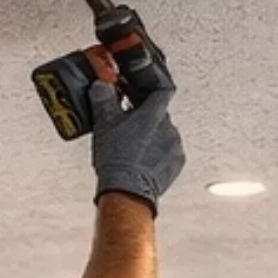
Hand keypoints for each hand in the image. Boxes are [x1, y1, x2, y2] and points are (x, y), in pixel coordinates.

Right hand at [89, 82, 184, 215]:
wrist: (127, 192)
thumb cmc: (118, 161)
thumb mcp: (104, 125)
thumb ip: (104, 100)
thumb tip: (101, 86)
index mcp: (154, 114)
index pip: (162, 88)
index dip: (151, 85)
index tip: (141, 87)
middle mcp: (168, 127)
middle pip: (159, 113)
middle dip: (144, 116)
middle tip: (127, 122)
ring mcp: (174, 146)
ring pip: (163, 133)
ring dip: (150, 136)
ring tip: (131, 145)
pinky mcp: (175, 164)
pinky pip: (167, 152)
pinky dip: (156, 152)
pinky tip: (140, 158)